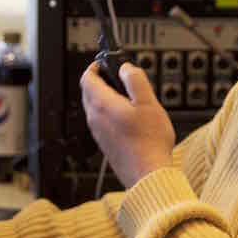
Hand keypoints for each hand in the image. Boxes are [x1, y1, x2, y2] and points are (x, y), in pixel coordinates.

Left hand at [80, 61, 174, 187]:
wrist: (148, 175)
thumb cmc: (150, 141)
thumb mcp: (149, 102)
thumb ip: (135, 80)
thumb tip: (125, 68)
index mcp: (102, 104)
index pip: (87, 77)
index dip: (96, 66)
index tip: (107, 62)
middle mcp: (95, 118)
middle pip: (89, 91)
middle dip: (101, 80)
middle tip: (120, 77)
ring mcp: (98, 132)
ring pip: (95, 107)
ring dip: (107, 97)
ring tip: (129, 98)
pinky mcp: (105, 143)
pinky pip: (101, 121)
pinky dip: (110, 112)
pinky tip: (129, 118)